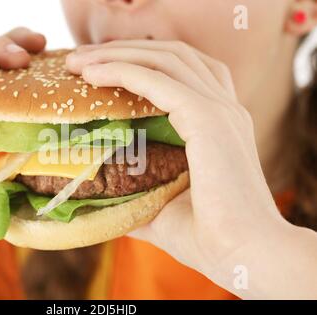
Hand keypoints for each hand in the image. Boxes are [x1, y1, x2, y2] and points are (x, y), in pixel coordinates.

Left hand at [66, 40, 294, 293]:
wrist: (243, 257)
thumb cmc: (208, 237)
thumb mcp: (161, 206)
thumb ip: (136, 196)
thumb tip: (101, 199)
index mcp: (217, 122)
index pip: (179, 71)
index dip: (138, 62)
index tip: (95, 70)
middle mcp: (222, 107)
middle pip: (170, 54)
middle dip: (122, 50)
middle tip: (79, 61)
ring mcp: (219, 110)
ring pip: (165, 59)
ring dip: (117, 54)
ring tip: (78, 63)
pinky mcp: (208, 119)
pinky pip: (159, 81)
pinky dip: (124, 71)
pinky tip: (93, 74)